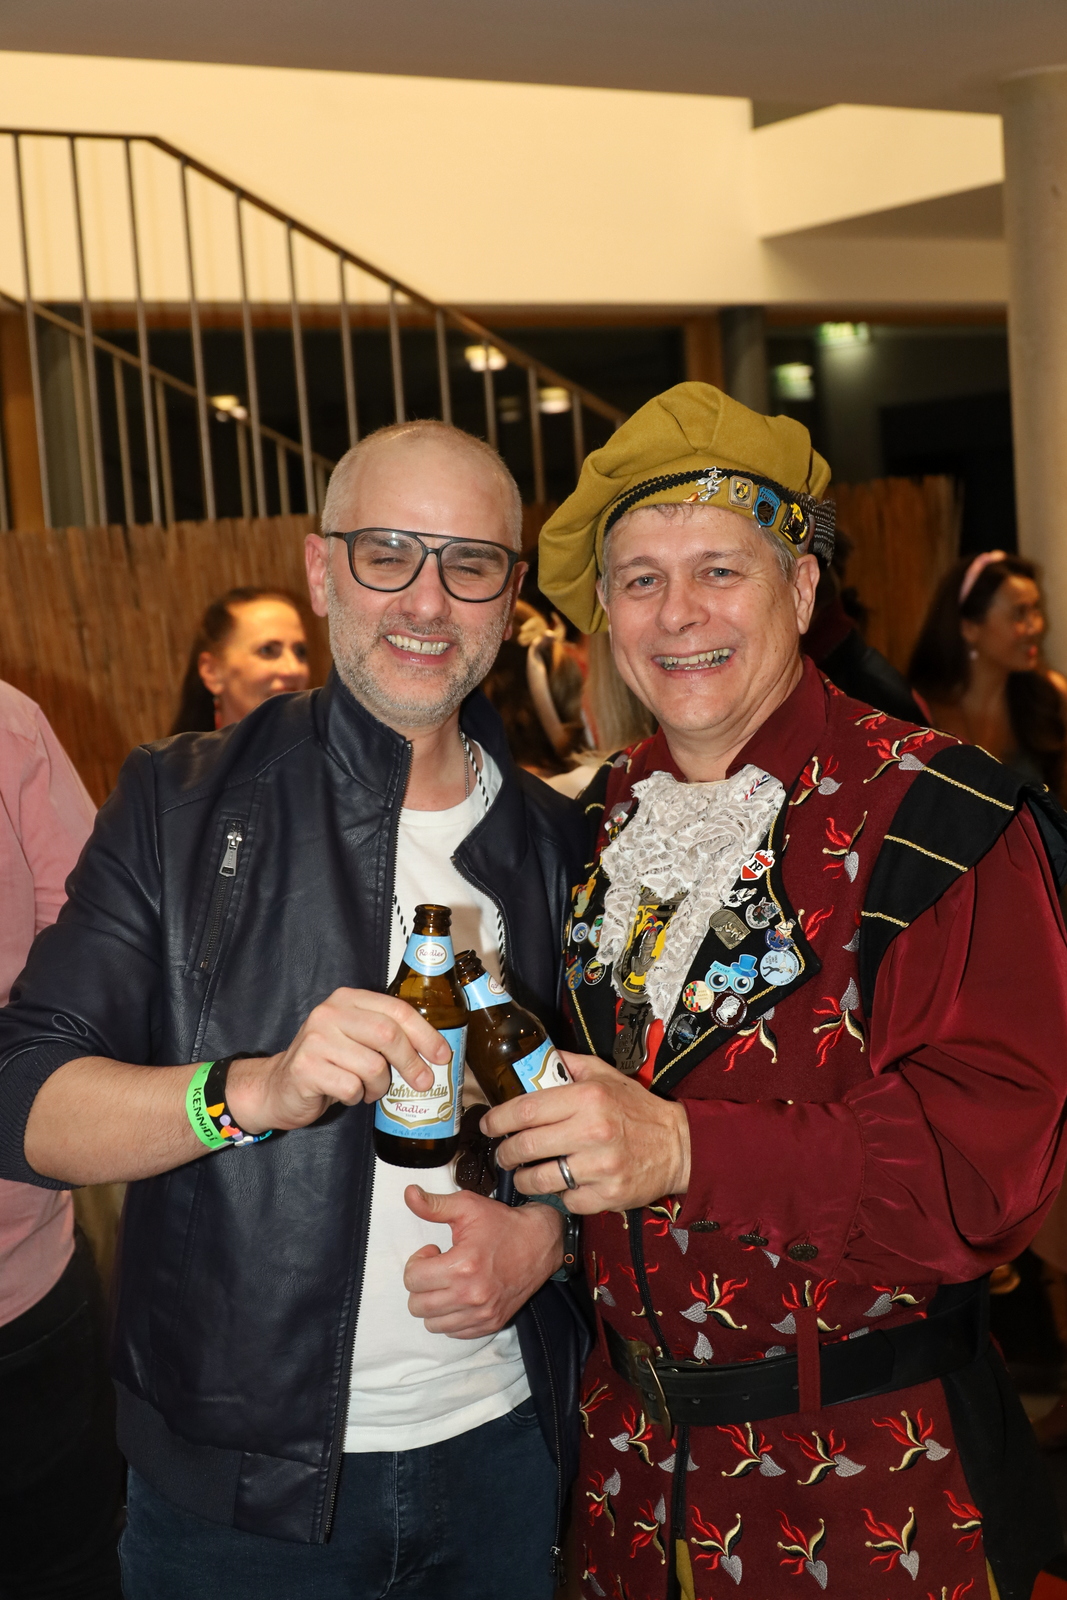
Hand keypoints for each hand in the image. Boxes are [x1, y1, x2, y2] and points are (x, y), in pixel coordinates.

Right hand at [226, 989, 449, 1133]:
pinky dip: (357, 1097)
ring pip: (372, 1066)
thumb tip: (434, 1051)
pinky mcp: (306, 1067)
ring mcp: (315, 1039)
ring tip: (371, 1090)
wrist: (279, 1087)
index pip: (396, 1010)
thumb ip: (386, 1035)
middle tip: (422, 1081)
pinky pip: (351, 1087)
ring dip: (379, 1086)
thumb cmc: (326, 1064)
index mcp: (347, 1000)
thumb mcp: (356, 1039)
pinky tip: (348, 1094)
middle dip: (411, 1062)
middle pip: (388, 1035)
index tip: (441, 1054)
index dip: (425, 1033)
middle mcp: (329, 1013)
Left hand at [403, 1186, 563, 1337]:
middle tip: (438, 1267)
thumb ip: (434, 1205)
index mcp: (463, 1266)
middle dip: (421, 1284)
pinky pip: (453, 1332)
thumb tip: (409, 1193)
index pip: (413, 1279)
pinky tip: (460, 1295)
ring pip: (432, 1323)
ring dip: (433, 1303)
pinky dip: (450, 1317)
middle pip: (417, 1306)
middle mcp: (471, 1296)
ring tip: (449, 1282)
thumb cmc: (502, 1224)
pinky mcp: (491, 1324)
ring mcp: (482, 1314)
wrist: (540, 1243)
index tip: (434, 1252)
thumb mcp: (467, 1206)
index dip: (417, 1262)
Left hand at [480, 1052, 690, 1213]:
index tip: (487, 1125)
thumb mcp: (605, 1075)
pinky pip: (565, 1200)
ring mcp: (599, 1167)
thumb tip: (535, 1057)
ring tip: (524, 1173)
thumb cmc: (636, 1109)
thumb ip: (568, 1064)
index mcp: (587, 1098)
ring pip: (539, 1179)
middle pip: (526, 1146)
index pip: (525, 1110)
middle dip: (505, 1152)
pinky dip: (559, 1195)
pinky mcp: (607, 1195)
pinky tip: (563, 1185)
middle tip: (503, 1154)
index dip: (498, 1119)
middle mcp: (592, 1131)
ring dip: (524, 1178)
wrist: (677, 1146)